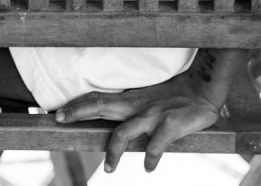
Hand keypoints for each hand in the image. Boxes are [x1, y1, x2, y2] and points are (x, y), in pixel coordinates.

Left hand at [53, 75, 221, 172]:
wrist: (203, 91)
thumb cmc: (173, 99)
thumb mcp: (147, 101)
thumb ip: (129, 110)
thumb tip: (109, 120)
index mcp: (131, 101)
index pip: (98, 100)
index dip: (77, 105)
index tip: (58, 112)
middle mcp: (137, 106)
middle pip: (101, 106)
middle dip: (79, 112)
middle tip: (61, 120)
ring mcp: (153, 115)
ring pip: (124, 132)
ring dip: (113, 151)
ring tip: (108, 170)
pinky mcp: (171, 125)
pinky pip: (156, 145)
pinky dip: (150, 158)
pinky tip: (148, 168)